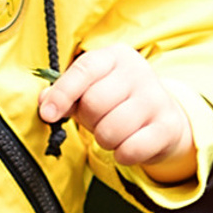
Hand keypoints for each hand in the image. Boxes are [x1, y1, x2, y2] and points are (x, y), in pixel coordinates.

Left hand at [38, 46, 197, 182]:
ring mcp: (156, 98)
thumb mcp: (89, 91)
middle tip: (97, 122)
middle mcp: (139, 72)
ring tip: (112, 134)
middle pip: (95, 103)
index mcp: (115, 56)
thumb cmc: (116, 102)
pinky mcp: (168, 126)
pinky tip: (126, 147)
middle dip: (88, 120)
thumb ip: (63, 94)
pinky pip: (131, 149)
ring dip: (104, 140)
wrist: (162, 117)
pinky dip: (122, 155)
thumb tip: (44, 102)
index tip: (48, 115)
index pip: (84, 69)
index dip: (62, 94)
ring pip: (111, 129)